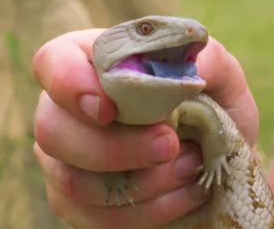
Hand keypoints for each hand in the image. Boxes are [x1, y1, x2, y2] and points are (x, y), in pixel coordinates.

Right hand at [32, 29, 257, 228]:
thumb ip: (207, 60)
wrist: (216, 158)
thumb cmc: (211, 108)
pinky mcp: (77, 202)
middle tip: (169, 145)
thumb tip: (183, 66)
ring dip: (140, 182)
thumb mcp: (221, 76)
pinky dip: (147, 212)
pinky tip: (184, 195)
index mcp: (92, 66)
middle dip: (116, 147)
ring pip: (72, 180)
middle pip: (52, 128)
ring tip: (189, 169)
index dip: (69, 84)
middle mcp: (67, 111)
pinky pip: (95, 218)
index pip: (52, 62)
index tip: (110, 109)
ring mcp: (66, 160)